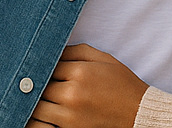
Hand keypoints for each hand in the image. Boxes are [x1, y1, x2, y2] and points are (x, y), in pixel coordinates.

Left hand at [26, 44, 148, 127]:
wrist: (139, 114)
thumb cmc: (122, 84)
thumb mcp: (103, 59)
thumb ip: (76, 51)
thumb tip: (52, 50)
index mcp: (80, 73)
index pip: (47, 66)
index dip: (43, 66)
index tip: (41, 67)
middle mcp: (72, 95)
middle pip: (39, 88)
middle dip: (36, 84)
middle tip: (32, 82)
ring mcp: (69, 117)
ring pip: (35, 109)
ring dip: (33, 103)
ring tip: (33, 99)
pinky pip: (42, 127)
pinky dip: (37, 122)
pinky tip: (37, 115)